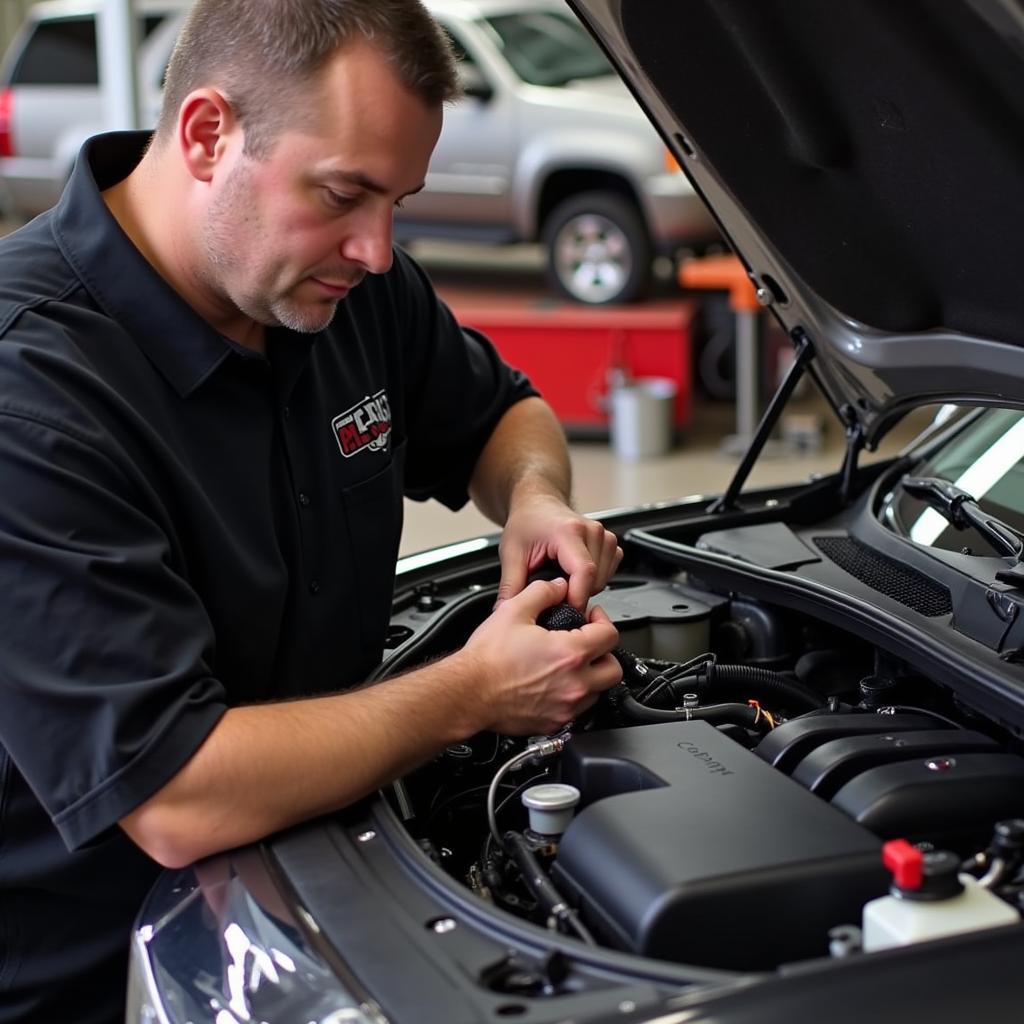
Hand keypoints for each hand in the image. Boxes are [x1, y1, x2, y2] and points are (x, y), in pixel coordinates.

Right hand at [461, 578, 621, 734]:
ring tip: (572, 664)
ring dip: (591, 676)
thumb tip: (557, 587)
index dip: (602, 620)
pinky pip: (577, 710)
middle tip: (589, 642)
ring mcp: (566, 707)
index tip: (591, 618)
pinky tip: (556, 684)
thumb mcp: (514, 610)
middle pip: (613, 670)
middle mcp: (574, 684)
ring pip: (598, 692)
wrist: (467, 693)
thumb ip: (542, 592)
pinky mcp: (554, 723)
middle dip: (605, 653)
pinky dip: (574, 696)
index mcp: (570, 654)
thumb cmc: (487, 659)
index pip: (610, 635)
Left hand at [496, 493, 622, 610]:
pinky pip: (609, 573)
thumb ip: (511, 586)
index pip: (584, 572)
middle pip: (595, 581)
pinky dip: (594, 580)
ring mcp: (603, 536)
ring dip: (584, 588)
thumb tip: (506, 611)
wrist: (537, 504)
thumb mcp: (511, 553)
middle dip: (575, 595)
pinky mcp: (610, 543)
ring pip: (603, 580)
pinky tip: (574, 572)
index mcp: (568, 531)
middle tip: (553, 590)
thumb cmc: (527, 522)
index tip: (562, 610)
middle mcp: (591, 531)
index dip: (575, 598)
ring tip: (562, 577)